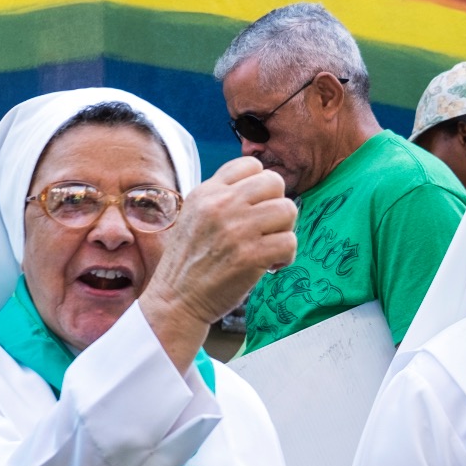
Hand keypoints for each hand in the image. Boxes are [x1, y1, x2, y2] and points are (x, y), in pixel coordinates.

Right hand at [142, 157, 296, 326]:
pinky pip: (290, 241)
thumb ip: (221, 198)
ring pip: (288, 209)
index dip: (260, 188)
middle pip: (275, 182)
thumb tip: (259, 188)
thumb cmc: (189, 262)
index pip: (251, 165)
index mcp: (207, 192)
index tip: (254, 210)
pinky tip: (270, 266)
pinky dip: (286, 257)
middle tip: (266, 229)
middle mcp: (221, 205)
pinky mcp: (250, 255)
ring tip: (269, 247)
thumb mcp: (194, 216)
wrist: (176, 300)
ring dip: (284, 231)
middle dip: (277, 206)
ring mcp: (236, 229)